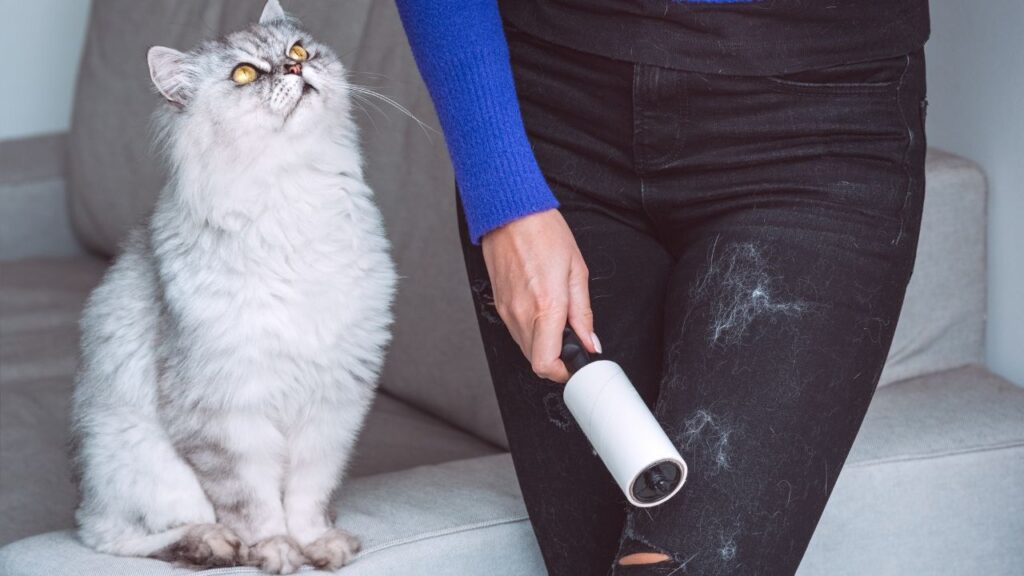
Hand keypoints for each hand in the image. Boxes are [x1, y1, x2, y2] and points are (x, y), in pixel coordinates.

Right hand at [480, 209, 600, 382]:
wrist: (510, 214)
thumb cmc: (543, 234)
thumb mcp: (577, 271)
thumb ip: (583, 313)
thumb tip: (590, 341)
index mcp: (546, 307)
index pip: (546, 363)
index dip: (563, 372)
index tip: (575, 364)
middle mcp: (522, 314)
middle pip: (536, 361)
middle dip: (556, 358)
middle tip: (572, 341)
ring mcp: (507, 311)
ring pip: (525, 348)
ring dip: (543, 345)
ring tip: (557, 321)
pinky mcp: (499, 305)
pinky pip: (516, 331)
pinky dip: (531, 331)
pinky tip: (541, 309)